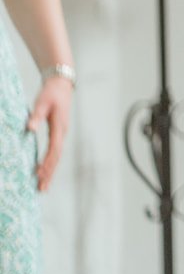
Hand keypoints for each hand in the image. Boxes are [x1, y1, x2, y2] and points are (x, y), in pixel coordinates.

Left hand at [28, 74, 70, 191]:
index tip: (39, 175)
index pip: (54, 150)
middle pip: (57, 157)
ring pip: (57, 156)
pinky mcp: (58, 132)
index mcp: (59, 127)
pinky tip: (45, 169)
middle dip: (49, 173)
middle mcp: (62, 133)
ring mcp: (61, 133)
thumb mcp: (42, 102)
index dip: (46, 163)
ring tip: (43, 185)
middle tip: (41, 189)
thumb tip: (29, 128)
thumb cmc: (51, 92)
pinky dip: (50, 162)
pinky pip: (55, 151)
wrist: (61, 84)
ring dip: (50, 171)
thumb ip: (36, 116)